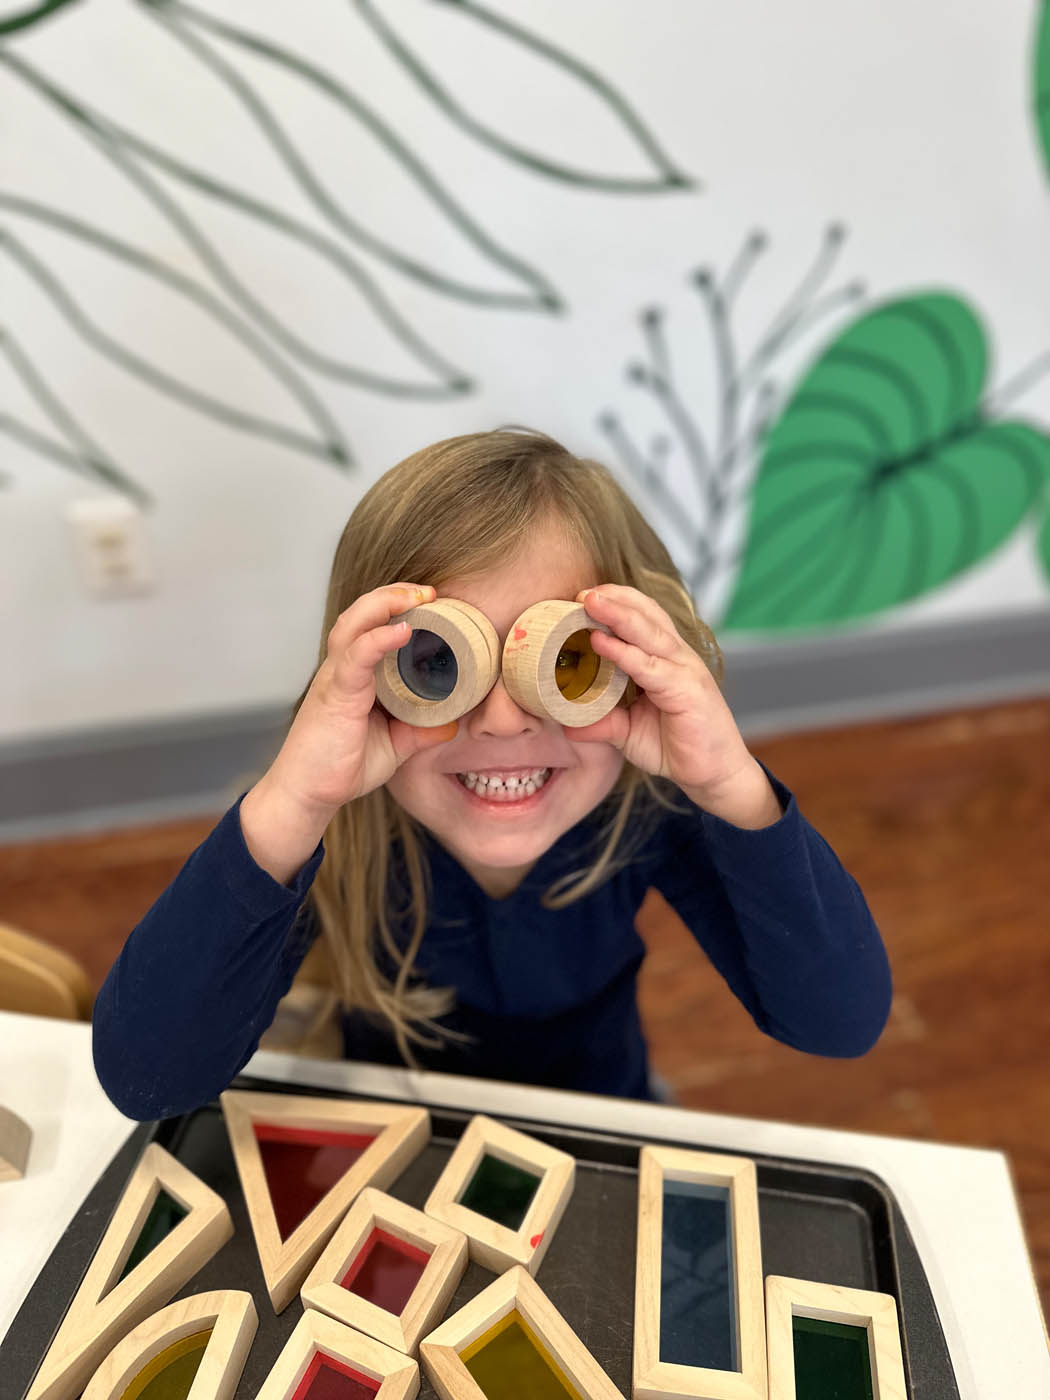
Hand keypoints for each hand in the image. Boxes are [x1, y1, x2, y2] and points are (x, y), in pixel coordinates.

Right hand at [258, 582, 457, 826]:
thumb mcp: (393, 747)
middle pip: (362, 614)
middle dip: (395, 594)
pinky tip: (402, 630)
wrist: (306, 795)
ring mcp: (336, 679)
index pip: (374, 626)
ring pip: (354, 624)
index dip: (399, 607)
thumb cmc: (340, 767)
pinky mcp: (334, 695)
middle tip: (430, 591)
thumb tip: (451, 723)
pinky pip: (355, 657)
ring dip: (384, 603)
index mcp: (356, 675)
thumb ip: (419, 732)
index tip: (433, 601)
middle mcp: (343, 669)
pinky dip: (377, 640)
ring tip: (417, 596)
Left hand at [570, 585, 782, 827]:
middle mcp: (677, 658)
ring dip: (618, 614)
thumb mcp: (629, 733)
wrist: (715, 775)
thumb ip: (602, 723)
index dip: (615, 604)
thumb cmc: (677, 748)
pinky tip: (601, 643)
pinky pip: (650, 667)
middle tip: (582, 590)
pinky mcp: (687, 690)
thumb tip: (566, 726)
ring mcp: (685, 671)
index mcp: (666, 659)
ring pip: (649, 633)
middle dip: (614, 599)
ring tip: (589, 600)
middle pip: (646, 615)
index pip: (643, 618)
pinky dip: (624, 653)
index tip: (582, 595)